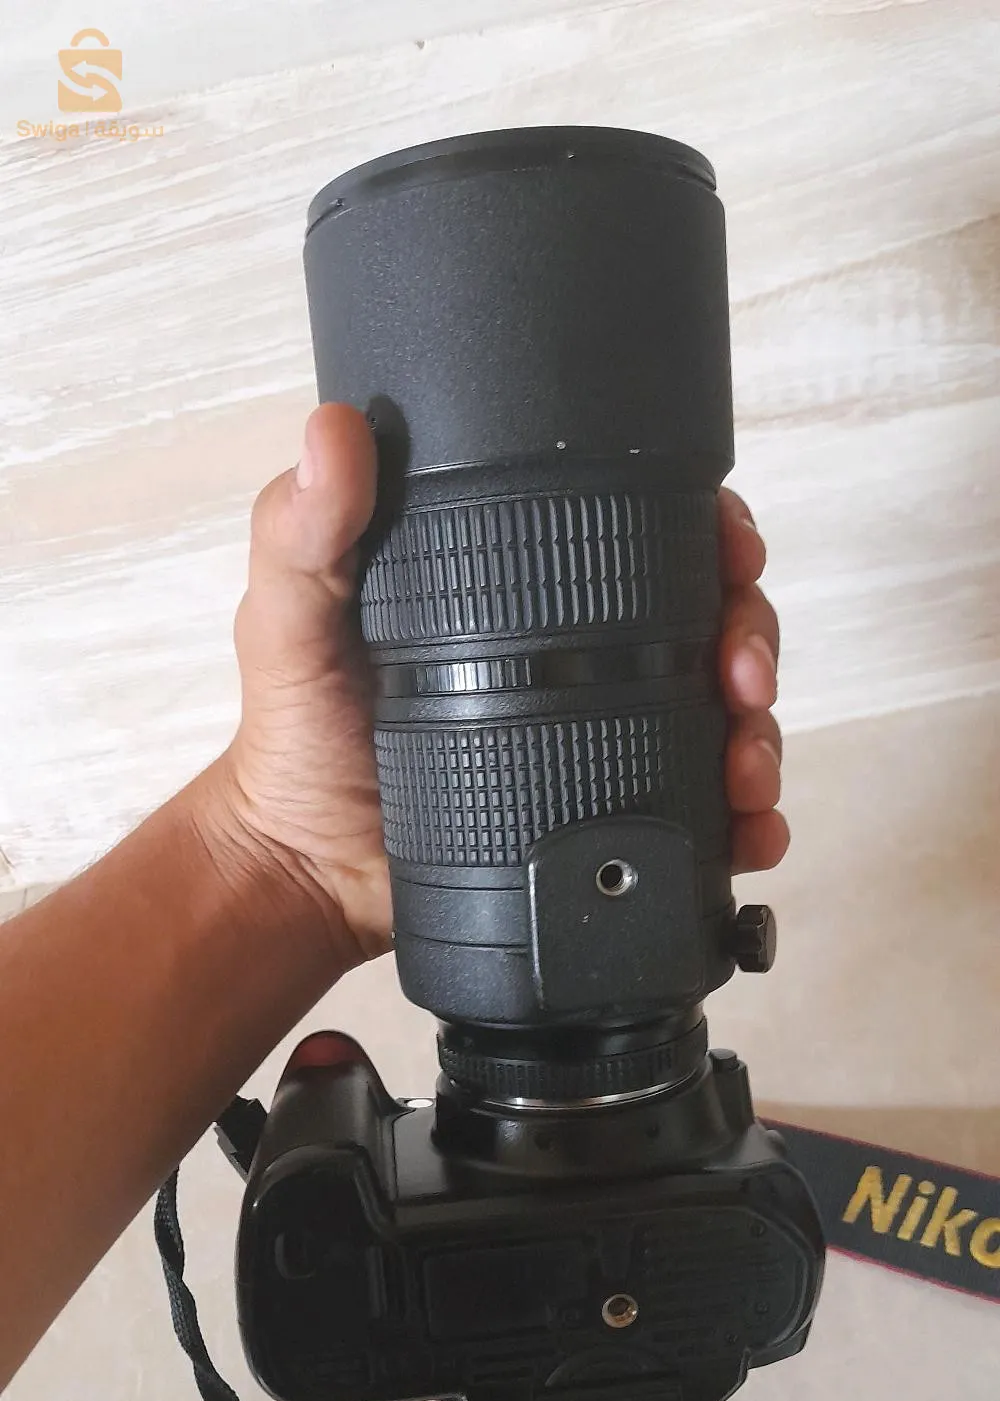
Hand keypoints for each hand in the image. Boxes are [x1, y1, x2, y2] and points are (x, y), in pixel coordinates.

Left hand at [215, 405, 786, 967]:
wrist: (308, 875)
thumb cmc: (295, 740)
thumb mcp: (290, 620)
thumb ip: (302, 533)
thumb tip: (335, 430)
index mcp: (521, 589)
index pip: (640, 532)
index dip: (706, 529)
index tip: (732, 546)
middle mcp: (576, 655)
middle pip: (704, 619)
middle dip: (752, 636)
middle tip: (742, 676)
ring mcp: (598, 737)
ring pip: (717, 715)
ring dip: (759, 733)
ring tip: (747, 767)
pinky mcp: (605, 817)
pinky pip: (697, 812)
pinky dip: (743, 822)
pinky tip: (750, 832)